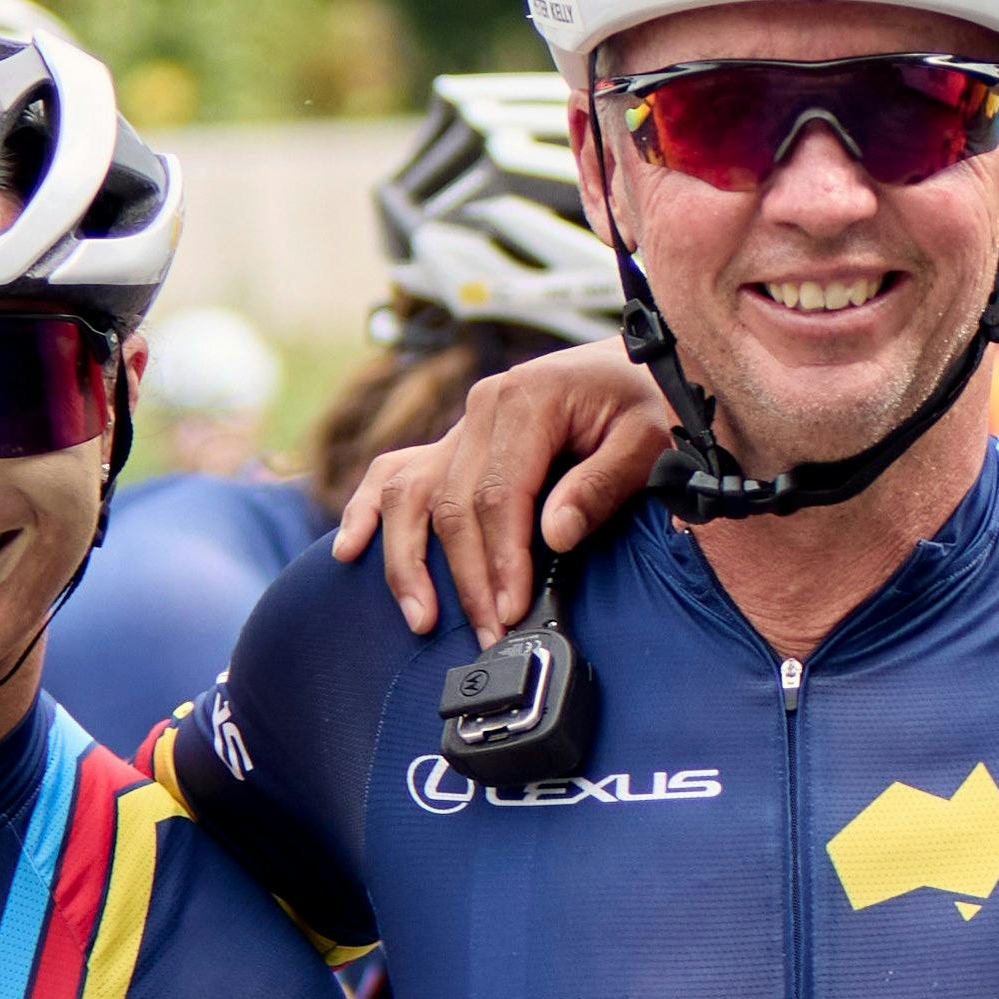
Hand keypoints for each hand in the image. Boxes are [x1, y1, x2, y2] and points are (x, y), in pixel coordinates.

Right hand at [344, 348, 677, 632]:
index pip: (498, 495)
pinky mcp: (456, 441)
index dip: (501, 559)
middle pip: (454, 505)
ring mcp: (462, 425)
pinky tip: (350, 550)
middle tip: (489, 634)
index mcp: (525, 400)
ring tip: (421, 617)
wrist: (638, 364)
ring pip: (414, 495)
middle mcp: (482, 408)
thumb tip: (555, 536)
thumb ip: (601, 485)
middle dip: (467, 578)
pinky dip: (369, 510)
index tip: (512, 609)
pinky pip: (398, 473)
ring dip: (409, 560)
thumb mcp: (647, 440)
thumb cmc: (648, 402)